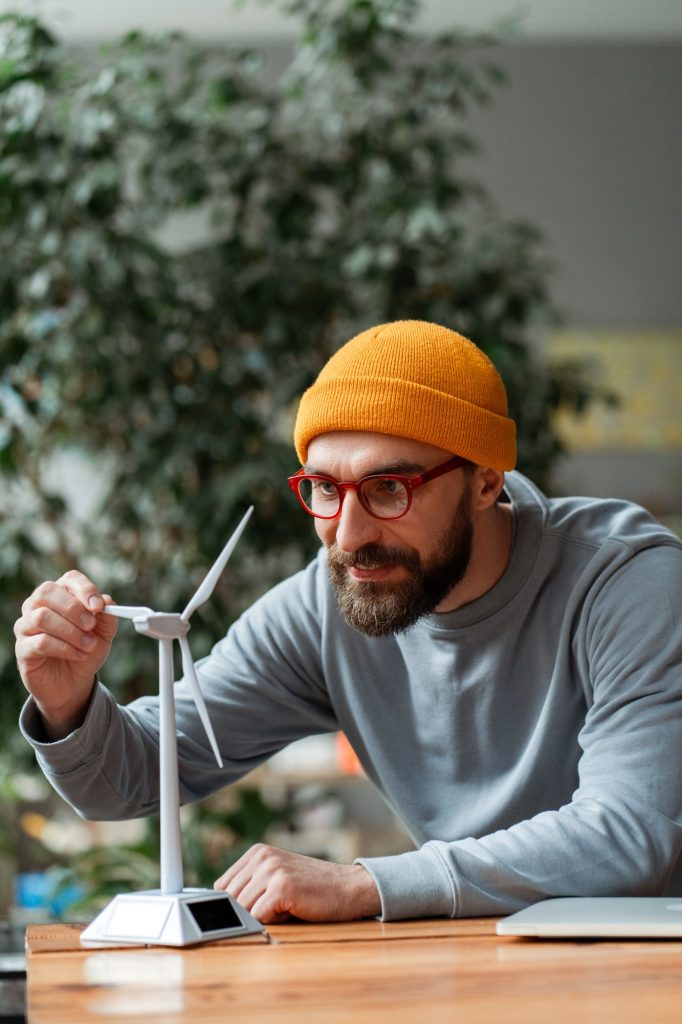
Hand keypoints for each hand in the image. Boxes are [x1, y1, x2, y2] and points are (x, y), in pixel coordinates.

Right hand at [14, 570, 117, 739]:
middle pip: (47, 591)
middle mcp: (38, 605)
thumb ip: (107, 617)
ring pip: (42, 617)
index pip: (69, 579)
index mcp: (61, 595)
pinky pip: (40, 642)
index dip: (84, 589)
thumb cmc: (85, 651)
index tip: (99, 606)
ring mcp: (27, 626)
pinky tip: (78, 655)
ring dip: (71, 632)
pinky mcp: (23, 648)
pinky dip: (64, 648)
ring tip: (89, 646)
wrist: (73, 683)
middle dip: (73, 608)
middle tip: (91, 625)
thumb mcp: (103, 634)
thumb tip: (107, 600)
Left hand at [213, 843, 381, 923]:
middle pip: (230, 899)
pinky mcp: (282, 887)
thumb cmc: (313, 888)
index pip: (223, 886)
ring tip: (287, 907)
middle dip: (249, 912)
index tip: (251, 909)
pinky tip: (293, 910)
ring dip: (263, 917)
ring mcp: (271, 870)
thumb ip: (251, 885)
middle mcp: (262, 856)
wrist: (349, 887)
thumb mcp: (277, 877)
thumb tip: (219, 908)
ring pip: (243, 910)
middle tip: (278, 907)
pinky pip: (258, 917)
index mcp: (257, 852)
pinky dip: (273, 922)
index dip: (235, 904)